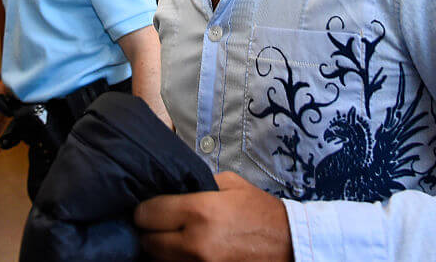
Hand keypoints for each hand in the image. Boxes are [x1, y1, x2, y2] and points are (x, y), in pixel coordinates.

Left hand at [134, 171, 291, 260]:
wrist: (290, 245)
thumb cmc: (260, 212)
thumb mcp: (230, 184)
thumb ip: (196, 182)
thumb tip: (170, 187)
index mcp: (199, 211)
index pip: (146, 214)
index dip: (145, 210)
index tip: (150, 208)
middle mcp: (194, 243)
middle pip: (147, 242)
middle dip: (150, 232)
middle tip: (160, 225)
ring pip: (158, 261)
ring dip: (161, 250)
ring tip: (173, 238)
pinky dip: (176, 261)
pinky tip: (185, 251)